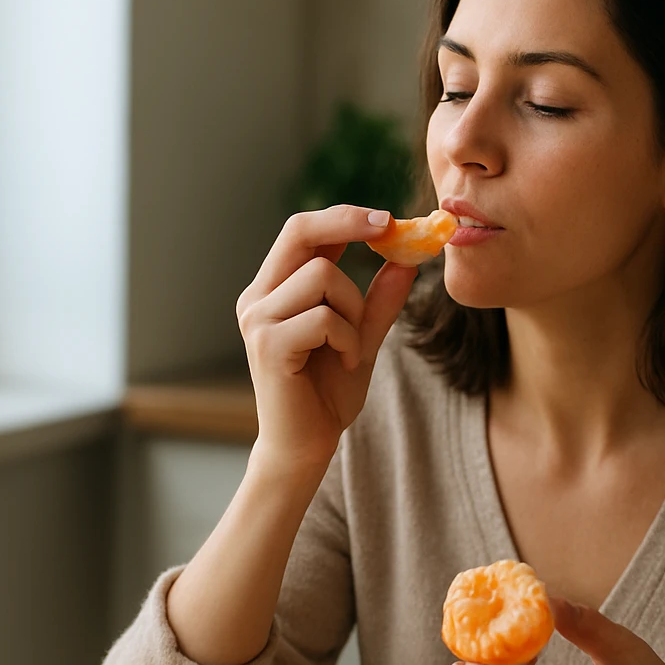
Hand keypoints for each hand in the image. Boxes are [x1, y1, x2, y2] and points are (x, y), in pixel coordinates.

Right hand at [236, 205, 417, 477]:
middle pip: (300, 232)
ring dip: (354, 310)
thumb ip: (379, 301)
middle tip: (389, 230)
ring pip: (323, 278)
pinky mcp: (268, 345)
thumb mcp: (361, 338)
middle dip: (347, 224)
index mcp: (273, 290)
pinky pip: (324, 318)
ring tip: (352, 347)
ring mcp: (258, 320)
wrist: (306, 447)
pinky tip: (345, 363)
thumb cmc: (327, 394)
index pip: (301, 231)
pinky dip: (348, 338)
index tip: (386, 219)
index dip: (343, 217)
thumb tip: (407, 259)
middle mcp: (257, 298)